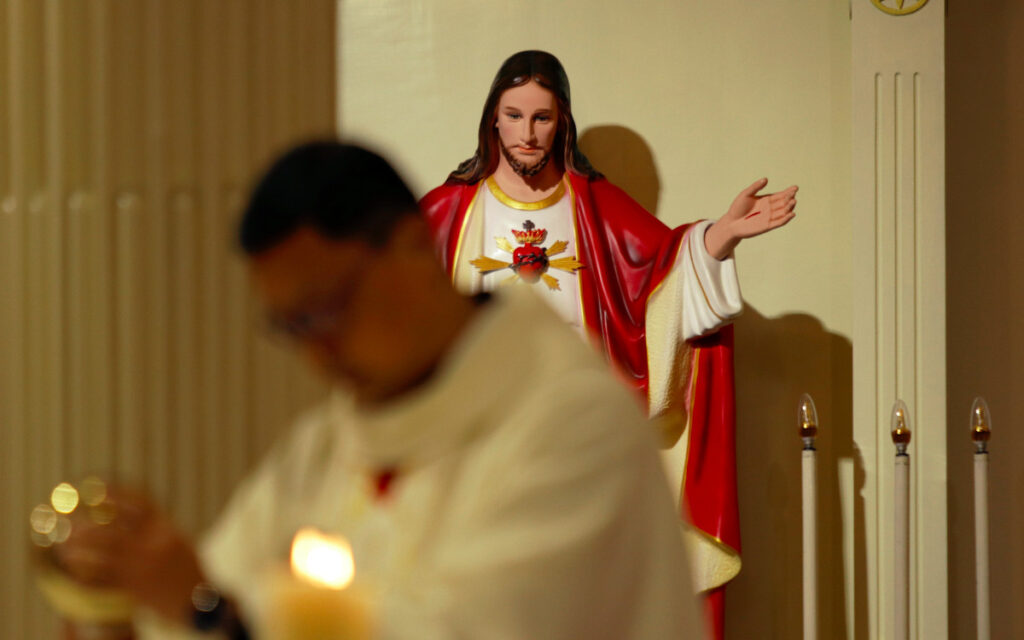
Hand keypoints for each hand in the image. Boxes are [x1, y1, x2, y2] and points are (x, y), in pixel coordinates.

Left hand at [53, 484, 204, 623]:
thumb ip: (157, 528)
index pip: (140, 505)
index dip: (118, 494)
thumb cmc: (188, 570)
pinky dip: (86, 572)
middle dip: (88, 525)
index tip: (97, 488)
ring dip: (82, 548)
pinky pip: (104, 577)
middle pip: (114, 529)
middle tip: (70, 522)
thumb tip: (131, 514)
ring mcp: (143, 566)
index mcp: (166, 529)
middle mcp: (153, 544)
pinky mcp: (135, 588)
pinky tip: (73, 568)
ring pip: (104, 553)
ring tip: (65, 544)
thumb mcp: (179, 541)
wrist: (199, 602)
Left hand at [704, 178, 797, 259]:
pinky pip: (779, 222)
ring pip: (784, 212)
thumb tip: (766, 179)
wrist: (730, 222)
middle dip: (790, 198)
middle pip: (784, 203)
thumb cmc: (737, 208)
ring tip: (793, 201)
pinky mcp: (767, 226)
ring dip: (790, 208)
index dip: (789, 192)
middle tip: (793, 194)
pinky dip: (786, 219)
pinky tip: (792, 214)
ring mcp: (769, 217)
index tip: (795, 187)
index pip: (781, 195)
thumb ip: (755, 187)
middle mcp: (770, 208)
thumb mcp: (745, 194)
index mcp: (766, 200)